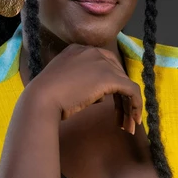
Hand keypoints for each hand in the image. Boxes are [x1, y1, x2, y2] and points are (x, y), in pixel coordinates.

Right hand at [26, 44, 142, 133]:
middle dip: (122, 98)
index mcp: (79, 50)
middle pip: (117, 74)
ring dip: (128, 106)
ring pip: (125, 83)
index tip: (113, 105)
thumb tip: (101, 96)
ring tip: (128, 126)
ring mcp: (102, 62)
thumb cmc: (46, 96)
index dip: (111, 86)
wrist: (42, 98)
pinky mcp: (109, 76)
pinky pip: (131, 90)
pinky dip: (136, 104)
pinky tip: (134, 120)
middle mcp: (92, 51)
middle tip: (123, 120)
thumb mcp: (64, 83)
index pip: (104, 65)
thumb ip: (82, 83)